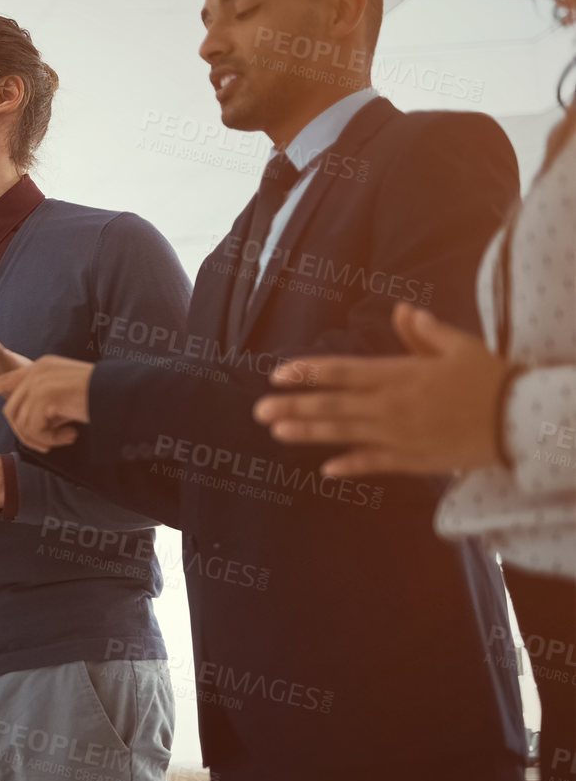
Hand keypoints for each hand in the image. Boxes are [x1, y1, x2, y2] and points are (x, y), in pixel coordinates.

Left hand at [0, 356, 92, 452]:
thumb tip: (26, 424)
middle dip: (26, 435)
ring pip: (20, 423)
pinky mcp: (43, 396)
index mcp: (40, 368)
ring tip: (65, 436)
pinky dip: (50, 439)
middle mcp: (36, 371)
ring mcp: (38, 382)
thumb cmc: (100, 398)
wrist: (120, 394)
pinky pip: (33, 429)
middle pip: (11, 412)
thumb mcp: (66, 396)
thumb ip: (44, 402)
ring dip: (41, 439)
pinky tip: (70, 433)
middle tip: (52, 444)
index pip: (5, 378)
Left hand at [253, 302, 508, 475]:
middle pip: (334, 405)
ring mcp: (400, 435)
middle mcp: (392, 405)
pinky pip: (375, 463)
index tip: (277, 374)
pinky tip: (326, 469)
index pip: (343, 372)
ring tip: (278, 431)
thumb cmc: (490, 378)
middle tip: (259, 410)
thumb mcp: (459, 347)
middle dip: (294, 406)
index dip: (308, 373)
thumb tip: (403, 311)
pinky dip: (351, 465)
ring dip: (309, 432)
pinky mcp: (414, 459)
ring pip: (345, 434)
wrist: (521, 420)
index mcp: (400, 374)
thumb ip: (424, 333)